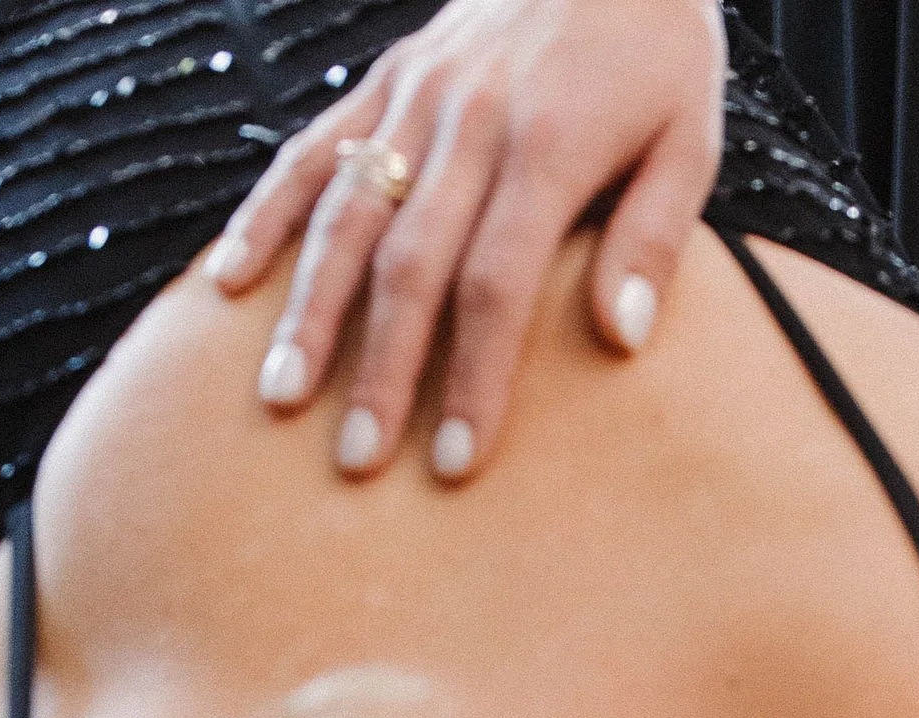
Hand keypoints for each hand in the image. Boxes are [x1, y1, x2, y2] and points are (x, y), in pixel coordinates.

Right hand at [208, 0, 725, 479]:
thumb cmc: (655, 54)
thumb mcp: (689, 137)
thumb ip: (653, 236)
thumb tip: (621, 338)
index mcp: (547, 147)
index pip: (496, 284)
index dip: (474, 377)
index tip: (459, 463)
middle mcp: (468, 122)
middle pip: (410, 265)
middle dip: (381, 369)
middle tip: (356, 462)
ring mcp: (415, 97)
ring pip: (346, 214)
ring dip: (309, 311)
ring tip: (279, 397)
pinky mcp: (385, 79)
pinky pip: (313, 150)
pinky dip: (266, 215)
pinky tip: (229, 282)